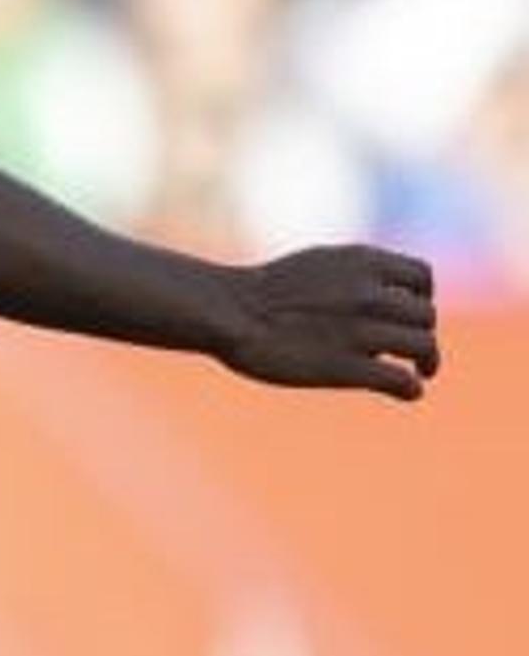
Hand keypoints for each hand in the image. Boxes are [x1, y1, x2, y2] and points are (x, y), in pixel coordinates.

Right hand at [217, 246, 439, 399]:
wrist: (227, 312)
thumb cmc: (262, 292)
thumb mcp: (318, 264)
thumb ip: (356, 274)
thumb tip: (384, 292)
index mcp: (362, 263)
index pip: (422, 277)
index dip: (423, 297)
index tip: (409, 314)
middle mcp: (369, 293)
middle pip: (425, 316)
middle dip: (422, 333)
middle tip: (414, 352)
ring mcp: (360, 331)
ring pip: (423, 346)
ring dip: (427, 362)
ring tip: (420, 373)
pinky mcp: (347, 368)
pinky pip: (401, 381)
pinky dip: (411, 389)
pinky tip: (406, 392)